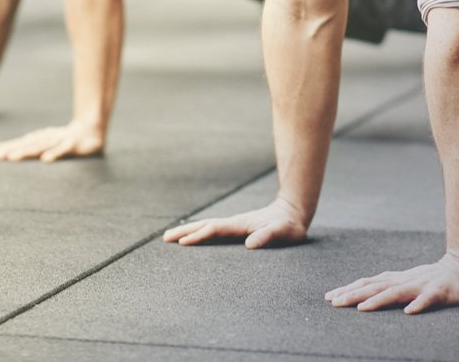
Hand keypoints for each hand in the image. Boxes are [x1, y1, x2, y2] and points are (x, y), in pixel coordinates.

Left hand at [0, 120, 105, 162]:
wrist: (91, 130)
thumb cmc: (65, 140)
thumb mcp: (46, 144)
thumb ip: (31, 149)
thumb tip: (10, 154)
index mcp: (39, 139)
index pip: (18, 144)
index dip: (4, 147)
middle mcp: (46, 138)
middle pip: (25, 145)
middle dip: (9, 149)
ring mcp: (58, 140)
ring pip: (40, 146)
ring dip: (26, 152)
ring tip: (12, 158)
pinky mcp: (72, 145)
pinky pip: (62, 150)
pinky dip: (54, 154)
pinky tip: (46, 160)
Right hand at [163, 197, 308, 248]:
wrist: (293, 212)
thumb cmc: (289, 225)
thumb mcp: (282, 232)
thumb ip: (267, 236)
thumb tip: (249, 245)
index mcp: (240, 224)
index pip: (214, 229)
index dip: (199, 235)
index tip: (182, 242)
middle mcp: (234, 223)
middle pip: (204, 225)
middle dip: (185, 231)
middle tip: (165, 238)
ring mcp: (234, 225)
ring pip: (207, 226)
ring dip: (189, 231)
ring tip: (171, 237)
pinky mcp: (237, 229)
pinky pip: (213, 231)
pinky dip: (200, 233)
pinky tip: (195, 238)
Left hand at [324, 253, 458, 313]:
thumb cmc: (436, 279)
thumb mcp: (410, 283)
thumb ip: (391, 288)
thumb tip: (365, 296)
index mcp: (398, 279)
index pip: (369, 283)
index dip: (349, 289)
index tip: (329, 297)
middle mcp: (406, 280)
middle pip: (376, 286)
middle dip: (354, 294)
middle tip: (333, 302)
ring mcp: (423, 284)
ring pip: (397, 292)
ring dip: (378, 299)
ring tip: (362, 308)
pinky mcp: (441, 291)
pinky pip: (429, 299)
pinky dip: (419, 304)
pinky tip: (409, 312)